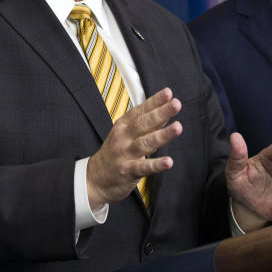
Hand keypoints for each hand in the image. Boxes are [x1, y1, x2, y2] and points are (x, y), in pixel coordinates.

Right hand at [86, 87, 181, 209]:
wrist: (94, 179)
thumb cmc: (114, 154)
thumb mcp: (126, 135)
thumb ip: (146, 125)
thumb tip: (165, 113)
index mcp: (123, 126)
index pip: (140, 111)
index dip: (154, 101)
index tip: (168, 92)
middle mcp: (123, 137)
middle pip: (144, 123)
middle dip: (161, 113)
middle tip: (176, 104)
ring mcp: (124, 154)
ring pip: (145, 142)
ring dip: (162, 135)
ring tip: (178, 127)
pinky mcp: (127, 171)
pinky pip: (143, 167)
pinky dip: (156, 164)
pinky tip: (168, 161)